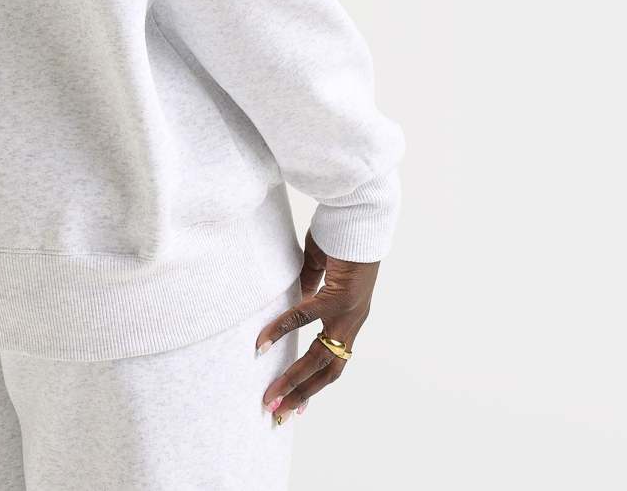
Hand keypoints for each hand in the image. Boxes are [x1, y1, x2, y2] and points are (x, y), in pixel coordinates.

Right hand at [255, 226, 380, 422]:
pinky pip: (306, 317)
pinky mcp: (340, 295)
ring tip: (271, 395)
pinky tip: (263, 342)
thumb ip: (311, 283)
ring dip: (294, 379)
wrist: (363, 213)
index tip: (298, 405)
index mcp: (350, 315)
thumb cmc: (342, 233)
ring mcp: (349, 312)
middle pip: (329, 370)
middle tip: (278, 414)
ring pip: (320, 357)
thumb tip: (297, 297)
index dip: (315, 383)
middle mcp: (353, 320)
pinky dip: (283, 329)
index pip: (334, 359)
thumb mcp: (322, 265)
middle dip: (303, 394)